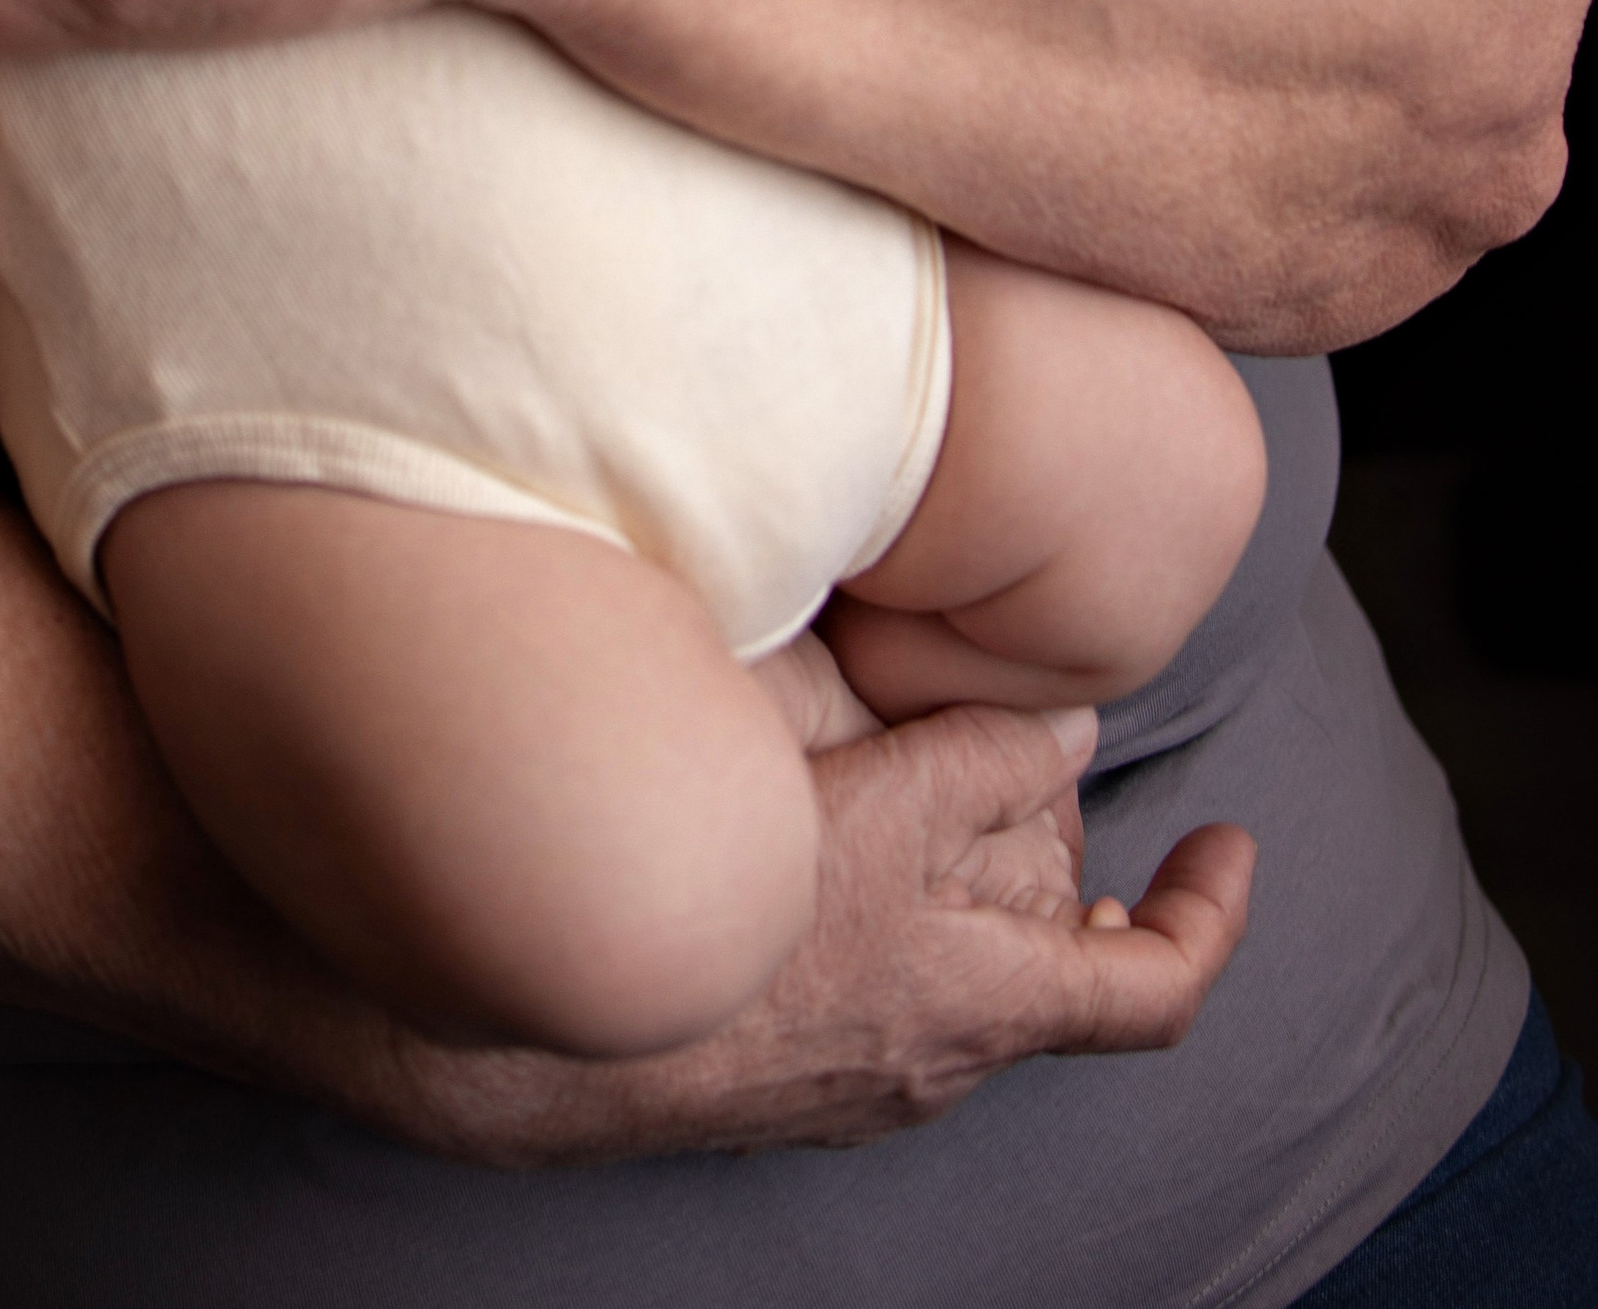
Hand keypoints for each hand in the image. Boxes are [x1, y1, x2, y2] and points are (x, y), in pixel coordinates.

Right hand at [377, 704, 1253, 1163]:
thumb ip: (987, 755)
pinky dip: (908, 911)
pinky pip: (892, 986)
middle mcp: (943, 1061)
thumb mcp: (883, 805)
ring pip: (969, 975)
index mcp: (989, 1006)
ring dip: (980, 886)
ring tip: (950, 784)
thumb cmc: (734, 919)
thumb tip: (1073, 727)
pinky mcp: (794, 1067)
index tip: (1232, 843)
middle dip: (1065, 862)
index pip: (1158, 990)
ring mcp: (866, 1077)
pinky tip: (852, 845)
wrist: (572, 1035)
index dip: (1214, 916)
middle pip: (1055, 972)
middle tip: (1042, 763)